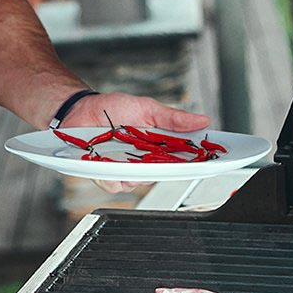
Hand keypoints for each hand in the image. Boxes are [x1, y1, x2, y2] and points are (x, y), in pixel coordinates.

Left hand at [62, 92, 210, 194]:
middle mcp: (144, 162)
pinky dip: (110, 174)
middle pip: (162, 175)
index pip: (183, 160)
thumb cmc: (113, 108)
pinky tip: (105, 160)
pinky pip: (114, 184)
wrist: (81, 110)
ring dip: (132, 170)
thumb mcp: (147, 108)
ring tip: (123, 151)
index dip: (197, 163)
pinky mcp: (105, 175)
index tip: (210, 161)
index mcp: (158, 147)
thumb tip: (202, 120)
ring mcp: (125, 170)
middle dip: (163, 168)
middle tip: (157, 154)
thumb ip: (173, 118)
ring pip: (137, 183)